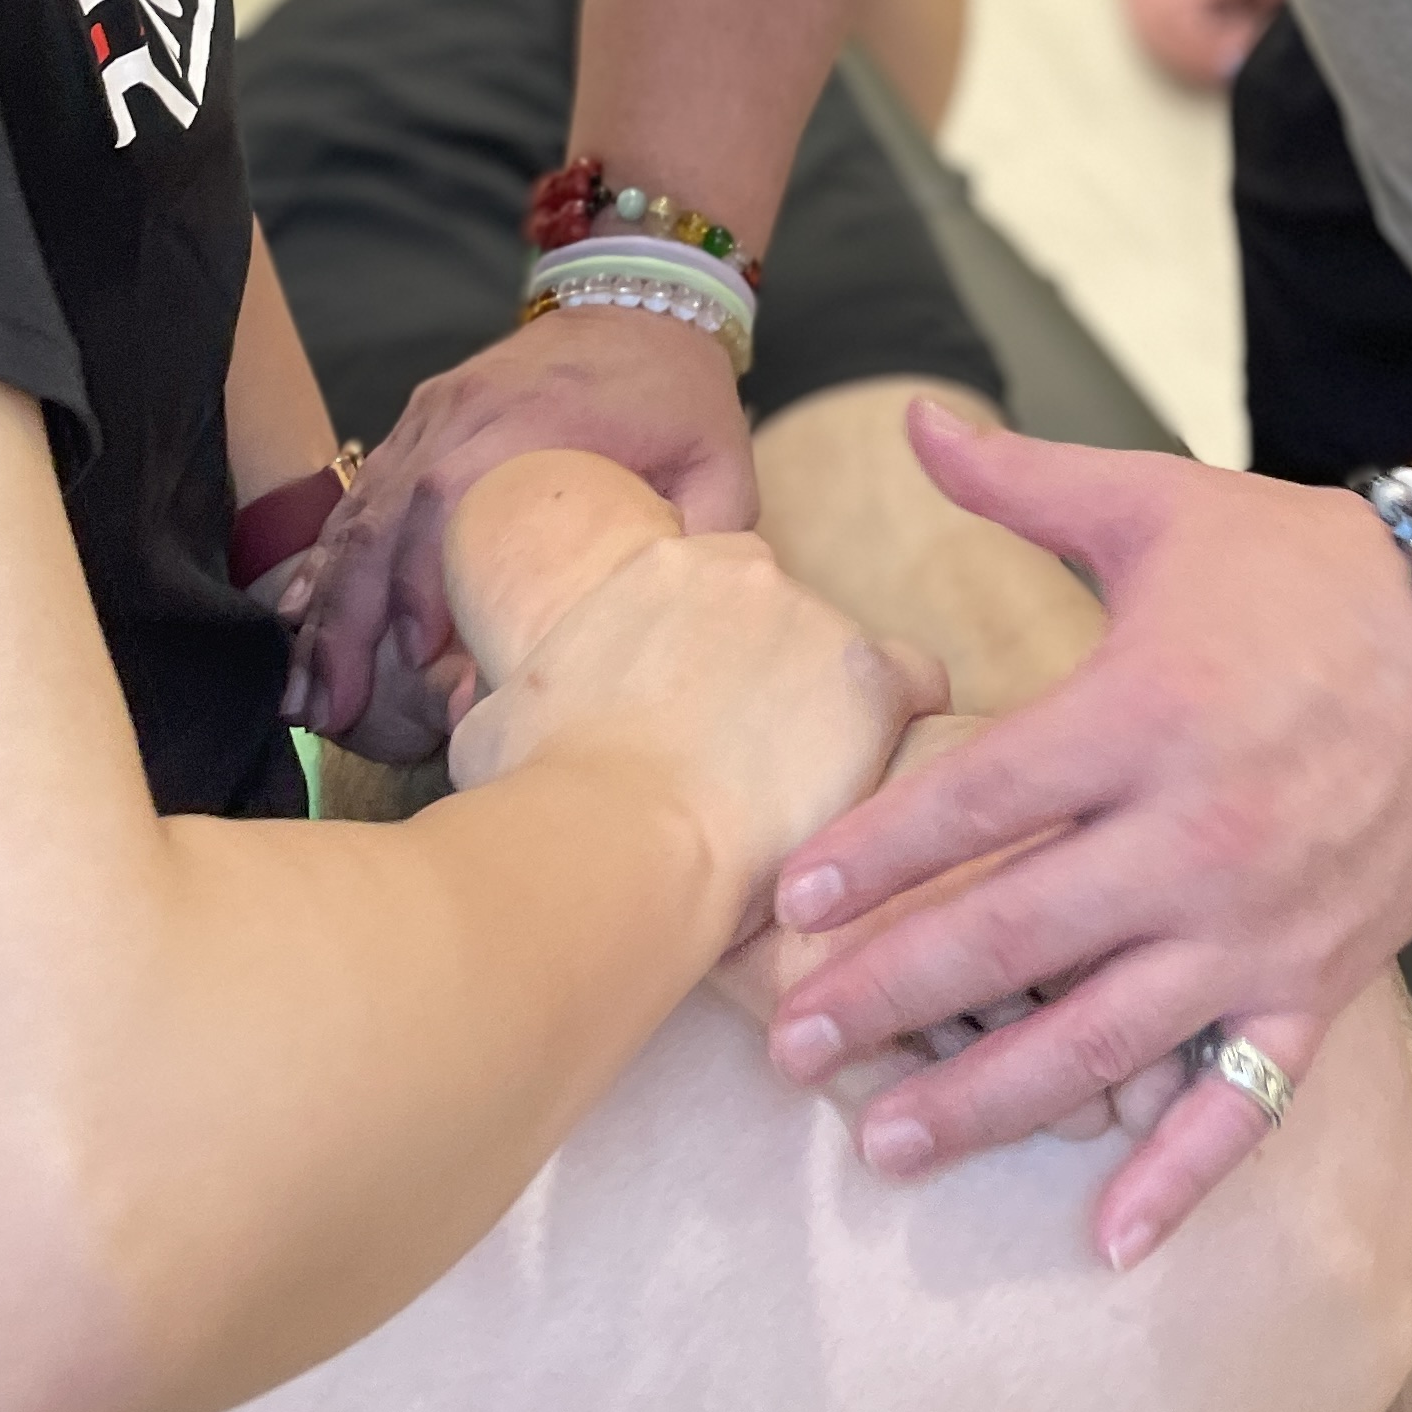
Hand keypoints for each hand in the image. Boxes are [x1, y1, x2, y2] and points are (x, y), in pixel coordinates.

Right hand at [280, 311, 755, 752]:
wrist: (642, 302)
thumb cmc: (683, 403)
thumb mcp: (718, 472)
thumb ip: (689, 550)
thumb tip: (642, 646)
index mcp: (537, 417)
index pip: (448, 496)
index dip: (421, 582)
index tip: (414, 661)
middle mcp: (465, 410)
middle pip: (381, 516)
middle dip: (346, 619)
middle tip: (324, 709)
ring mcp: (432, 412)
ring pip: (358, 512)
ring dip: (325, 604)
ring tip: (302, 693)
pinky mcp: (418, 420)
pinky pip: (360, 495)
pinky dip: (329, 561)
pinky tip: (300, 622)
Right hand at [449, 523, 944, 931]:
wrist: (614, 845)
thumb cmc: (543, 797)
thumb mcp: (498, 727)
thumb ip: (512, 699)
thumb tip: (492, 709)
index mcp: (659, 567)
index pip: (715, 586)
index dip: (714, 654)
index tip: (704, 715)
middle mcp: (743, 569)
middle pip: (780, 613)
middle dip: (770, 677)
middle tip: (747, 761)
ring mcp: (813, 617)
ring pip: (843, 653)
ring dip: (827, 710)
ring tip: (803, 789)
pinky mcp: (868, 678)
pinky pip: (919, 684)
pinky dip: (902, 727)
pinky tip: (875, 780)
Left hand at [760, 401, 1411, 1265]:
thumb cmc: (1299, 566)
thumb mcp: (1156, 506)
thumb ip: (1022, 478)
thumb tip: (912, 421)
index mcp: (1140, 714)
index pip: (978, 801)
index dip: (877, 854)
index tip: (790, 902)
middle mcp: (1191, 834)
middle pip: (1014, 934)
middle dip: (891, 996)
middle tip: (791, 1048)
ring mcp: (1257, 923)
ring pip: (1102, 1038)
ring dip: (988, 1101)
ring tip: (888, 1147)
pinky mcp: (1319, 977)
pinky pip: (1244, 1098)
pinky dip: (1181, 1177)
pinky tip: (1108, 1240)